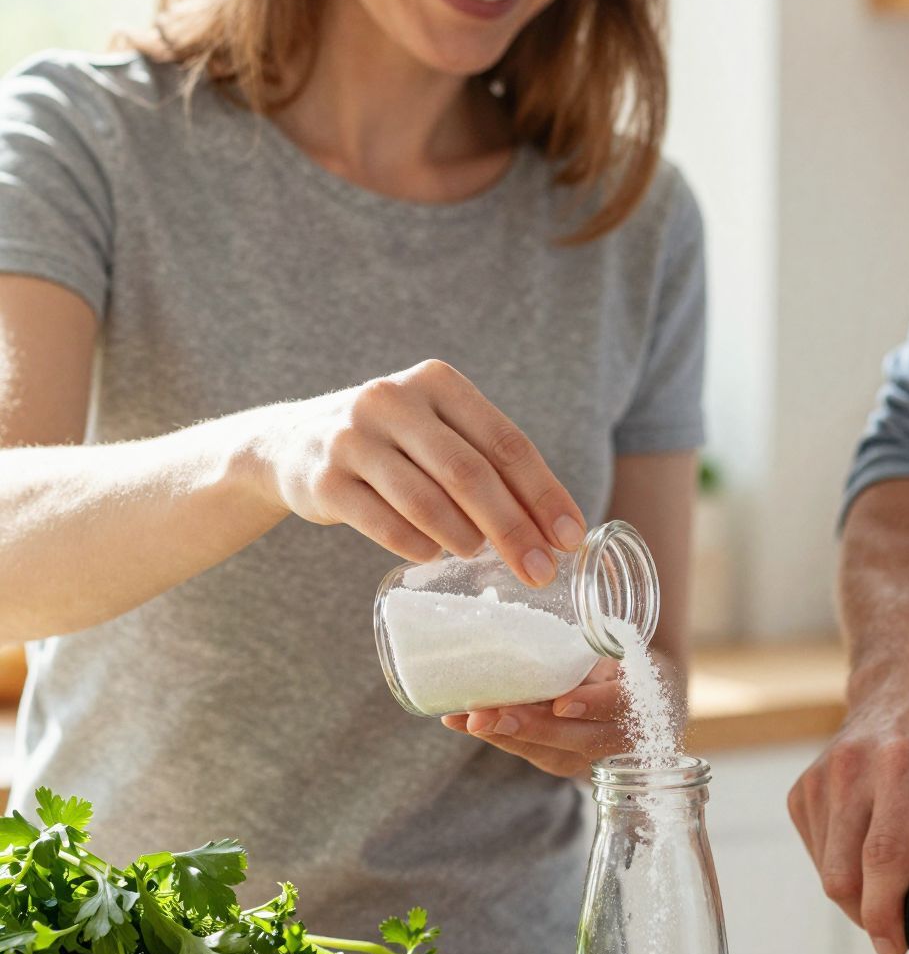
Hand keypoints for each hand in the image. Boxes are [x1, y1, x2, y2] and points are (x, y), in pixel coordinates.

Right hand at [247, 359, 583, 585]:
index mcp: (437, 383)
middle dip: (513, 528)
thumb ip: (488, 465)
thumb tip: (556, 530)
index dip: (544, 494)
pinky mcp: (323, 478)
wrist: (293, 443)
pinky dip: (415, 545)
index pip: (506, 442)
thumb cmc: (393, 444)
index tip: (570, 538)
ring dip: (462, 537)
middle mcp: (393, 400)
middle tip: (540, 571)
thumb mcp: (437, 431)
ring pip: (425, 499)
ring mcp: (353, 438)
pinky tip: (432, 555)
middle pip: (469, 473)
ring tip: (479, 556)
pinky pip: (381, 522)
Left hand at [444, 658, 632, 777]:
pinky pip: (530, 752)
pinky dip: (495, 735)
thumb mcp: (616, 645)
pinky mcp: (564, 760)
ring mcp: (592, 755)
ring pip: (550, 752)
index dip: (594, 704)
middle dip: (531, 727)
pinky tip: (460, 720)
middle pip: (579, 738)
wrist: (632, 700)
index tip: (562, 704)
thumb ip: (592, 643)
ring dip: (504, 734)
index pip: (623, 704)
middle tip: (489, 715)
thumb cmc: (620, 660)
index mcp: (644, 698)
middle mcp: (622, 735)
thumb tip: (547, 613)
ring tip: (466, 718)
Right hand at [788, 666, 908, 953]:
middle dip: (875, 915)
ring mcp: (819, 780)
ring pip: (828, 873)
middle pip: (844, 876)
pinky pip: (819, 856)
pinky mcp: (802, 792)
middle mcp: (850, 771)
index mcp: (903, 768)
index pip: (881, 858)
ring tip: (902, 868)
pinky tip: (874, 846)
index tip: (898, 949)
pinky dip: (847, 869)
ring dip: (863, 893)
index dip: (886, 915)